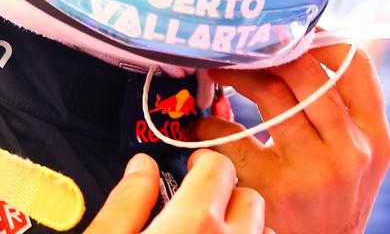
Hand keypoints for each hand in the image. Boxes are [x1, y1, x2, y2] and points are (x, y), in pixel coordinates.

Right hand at [85, 150, 267, 233]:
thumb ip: (125, 203)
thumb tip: (141, 166)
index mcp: (194, 224)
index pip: (219, 169)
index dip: (203, 163)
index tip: (191, 168)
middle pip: (250, 199)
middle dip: (228, 194)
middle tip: (201, 204)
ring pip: (263, 232)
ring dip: (244, 227)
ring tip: (213, 233)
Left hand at [195, 44, 389, 233]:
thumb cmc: (332, 200)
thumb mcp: (359, 158)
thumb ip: (343, 111)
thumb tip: (303, 44)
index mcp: (374, 137)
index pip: (356, 65)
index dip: (321, 37)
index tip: (293, 30)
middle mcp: (349, 151)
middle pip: (304, 72)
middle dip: (266, 52)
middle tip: (241, 48)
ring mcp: (312, 171)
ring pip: (269, 95)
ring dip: (235, 75)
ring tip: (219, 73)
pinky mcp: (272, 189)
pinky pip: (231, 137)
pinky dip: (211, 124)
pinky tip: (207, 125)